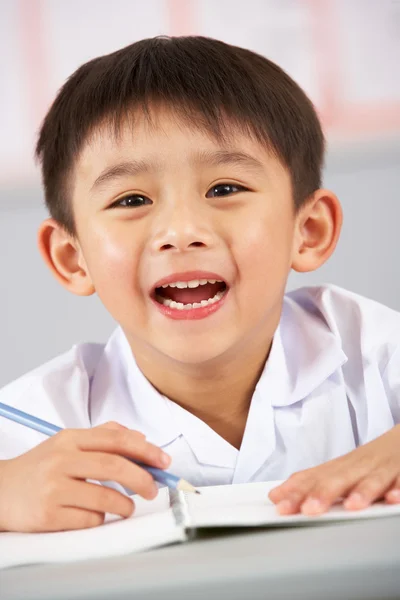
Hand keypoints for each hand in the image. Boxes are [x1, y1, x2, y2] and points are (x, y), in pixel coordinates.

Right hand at [0, 421, 170, 532]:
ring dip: (125, 505)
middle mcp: (61, 460)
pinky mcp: (49, 515)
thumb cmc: (40, 467)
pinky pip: (89, 520)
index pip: (115, 439)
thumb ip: (102, 436)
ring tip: (126, 506)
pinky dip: (101, 519)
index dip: (145, 450)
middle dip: (142, 478)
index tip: (163, 461)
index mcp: (69, 438)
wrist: (0, 491)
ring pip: (105, 498)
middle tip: (154, 489)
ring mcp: (53, 488)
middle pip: (114, 466)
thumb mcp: (66, 443)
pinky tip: (95, 514)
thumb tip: (140, 439)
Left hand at [269, 424, 399, 515]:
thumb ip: (311, 483)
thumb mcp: (338, 470)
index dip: (296, 491)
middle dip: (323, 493)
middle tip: (308, 509)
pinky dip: (397, 488)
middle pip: (339, 478)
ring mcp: (381, 468)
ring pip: (371, 479)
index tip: (280, 505)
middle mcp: (358, 466)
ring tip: (352, 505)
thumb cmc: (369, 460)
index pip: (315, 478)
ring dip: (361, 491)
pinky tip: (391, 498)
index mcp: (340, 468)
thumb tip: (276, 495)